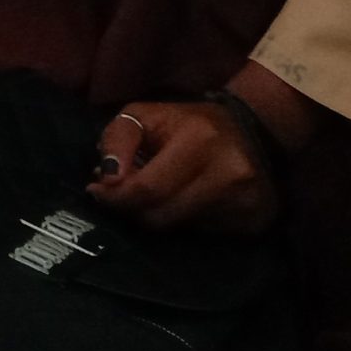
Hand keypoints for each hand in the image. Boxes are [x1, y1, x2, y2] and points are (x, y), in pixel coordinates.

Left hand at [89, 66, 317, 235]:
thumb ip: (118, 139)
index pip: (147, 189)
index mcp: (199, 142)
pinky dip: (183, 222)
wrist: (254, 132)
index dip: (116, 197)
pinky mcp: (253, 222)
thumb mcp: (146, 114)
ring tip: (154, 194)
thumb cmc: (191, 123)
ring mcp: (244, 202)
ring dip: (157, 215)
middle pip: (161, 216)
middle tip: (122, 196)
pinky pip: (202, 235)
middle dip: (131, 209)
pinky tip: (183, 202)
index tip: (97, 192)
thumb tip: (107, 179)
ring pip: (178, 229)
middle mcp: (227, 175)